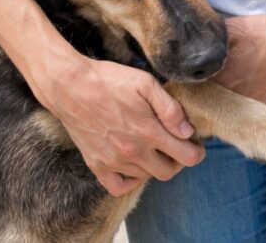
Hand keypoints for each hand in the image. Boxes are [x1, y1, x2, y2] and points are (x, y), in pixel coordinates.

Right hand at [35, 54, 205, 196]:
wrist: (69, 86)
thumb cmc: (108, 80)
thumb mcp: (145, 83)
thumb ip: (169, 108)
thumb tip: (187, 131)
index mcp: (148, 131)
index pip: (186, 157)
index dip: (196, 152)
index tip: (195, 144)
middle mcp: (132, 151)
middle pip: (168, 171)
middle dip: (179, 161)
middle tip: (176, 146)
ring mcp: (113, 161)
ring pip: (146, 177)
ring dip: (155, 165)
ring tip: (153, 148)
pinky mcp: (96, 165)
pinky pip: (119, 186)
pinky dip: (131, 180)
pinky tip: (133, 165)